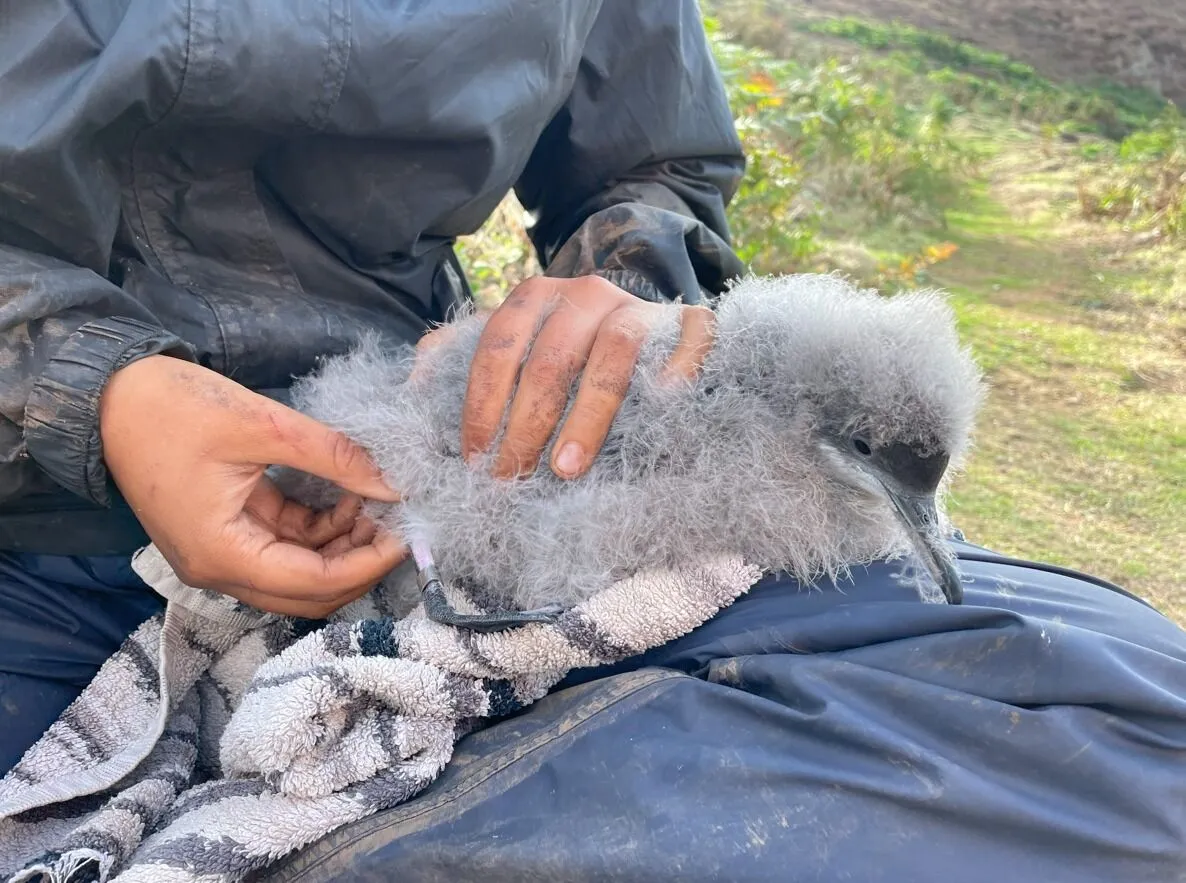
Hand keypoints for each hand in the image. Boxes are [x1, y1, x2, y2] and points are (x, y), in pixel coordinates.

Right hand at [99, 356, 407, 617]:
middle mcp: (220, 570)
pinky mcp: (226, 534)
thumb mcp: (262, 425)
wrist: (109, 396)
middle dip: (360, 563)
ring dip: (342, 547)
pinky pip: (285, 548)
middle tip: (400, 523)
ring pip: (300, 573)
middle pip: (310, 593)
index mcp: (223, 554)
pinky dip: (320, 531)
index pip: (315, 583)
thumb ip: (332, 455)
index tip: (409, 534)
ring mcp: (221, 555)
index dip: (368, 564)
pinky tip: (347, 498)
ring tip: (377, 502)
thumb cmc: (173, 407)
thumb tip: (392, 484)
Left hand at [457, 275, 714, 478]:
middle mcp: (585, 294)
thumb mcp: (511, 352)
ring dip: (586, 416)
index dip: (482, 403)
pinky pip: (687, 340)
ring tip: (565, 468)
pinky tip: (664, 400)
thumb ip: (458, 362)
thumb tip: (408, 392)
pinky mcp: (689, 324)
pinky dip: (676, 367)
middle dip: (525, 425)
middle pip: (551, 358)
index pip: (499, 347)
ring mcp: (638, 307)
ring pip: (612, 352)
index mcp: (535, 298)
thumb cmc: (568, 356)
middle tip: (510, 478)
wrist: (648, 332)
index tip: (473, 456)